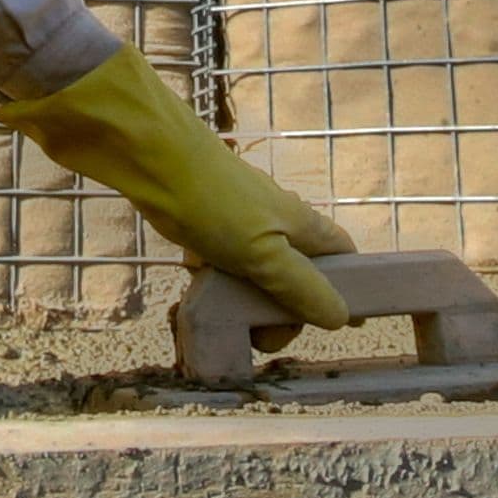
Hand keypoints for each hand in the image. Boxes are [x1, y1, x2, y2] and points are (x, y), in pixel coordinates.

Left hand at [0, 43, 355, 327]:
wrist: (152, 160)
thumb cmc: (215, 205)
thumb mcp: (264, 256)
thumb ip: (301, 287)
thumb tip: (341, 317)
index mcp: (303, 227)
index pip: (342, 257)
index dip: (345, 289)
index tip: (333, 325)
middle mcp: (279, 222)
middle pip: (297, 276)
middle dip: (281, 312)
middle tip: (257, 336)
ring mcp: (242, 222)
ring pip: (256, 273)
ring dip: (242, 302)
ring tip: (219, 318)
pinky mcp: (207, 224)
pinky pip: (221, 263)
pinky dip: (212, 282)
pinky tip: (194, 292)